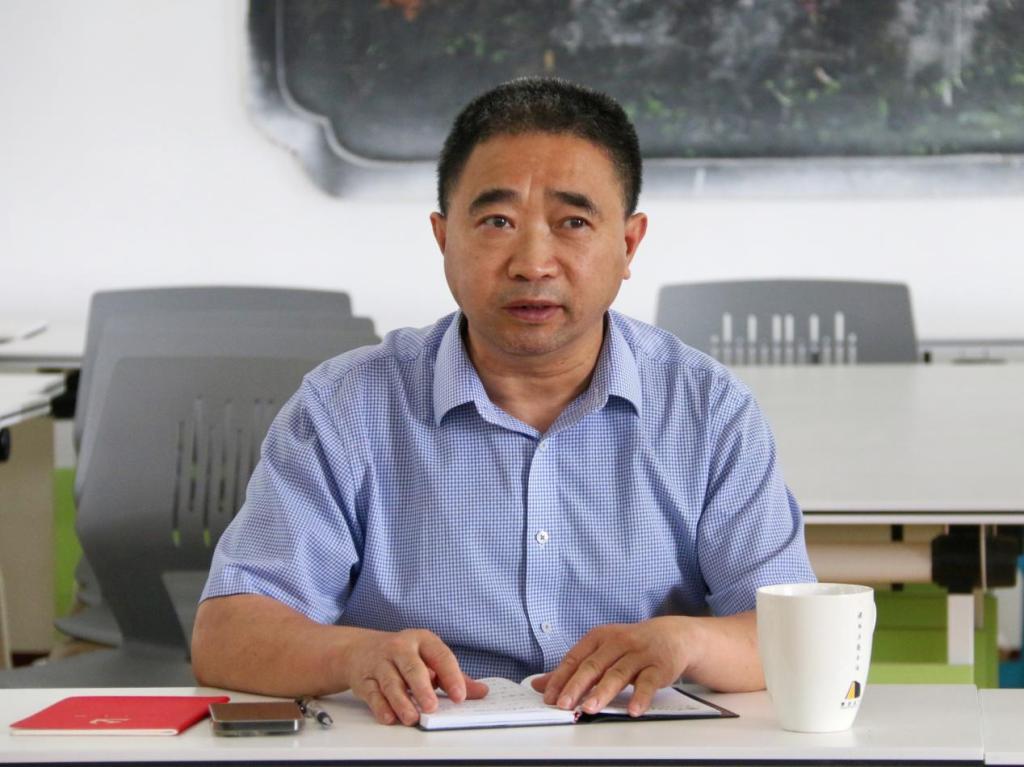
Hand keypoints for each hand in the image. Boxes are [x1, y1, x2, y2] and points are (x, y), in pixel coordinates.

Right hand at [343, 628, 487, 725]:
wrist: (360, 649)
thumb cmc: (403, 655)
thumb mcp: (429, 658)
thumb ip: (454, 676)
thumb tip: (481, 692)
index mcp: (423, 640)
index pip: (440, 656)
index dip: (451, 676)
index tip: (460, 696)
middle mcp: (401, 648)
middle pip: (412, 667)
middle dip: (422, 688)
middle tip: (432, 707)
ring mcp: (381, 663)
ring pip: (391, 682)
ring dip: (402, 701)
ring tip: (412, 717)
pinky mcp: (364, 679)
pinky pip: (373, 694)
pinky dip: (381, 707)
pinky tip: (390, 717)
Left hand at [530, 617, 695, 716]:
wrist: (672, 636)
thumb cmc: (631, 646)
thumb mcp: (601, 651)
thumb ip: (573, 668)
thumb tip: (540, 685)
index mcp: (599, 638)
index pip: (575, 658)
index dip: (560, 678)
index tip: (548, 696)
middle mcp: (617, 643)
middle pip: (593, 666)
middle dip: (576, 686)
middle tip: (564, 704)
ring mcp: (639, 654)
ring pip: (618, 674)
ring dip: (603, 692)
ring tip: (590, 708)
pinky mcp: (659, 667)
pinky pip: (648, 683)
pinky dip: (640, 697)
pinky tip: (633, 710)